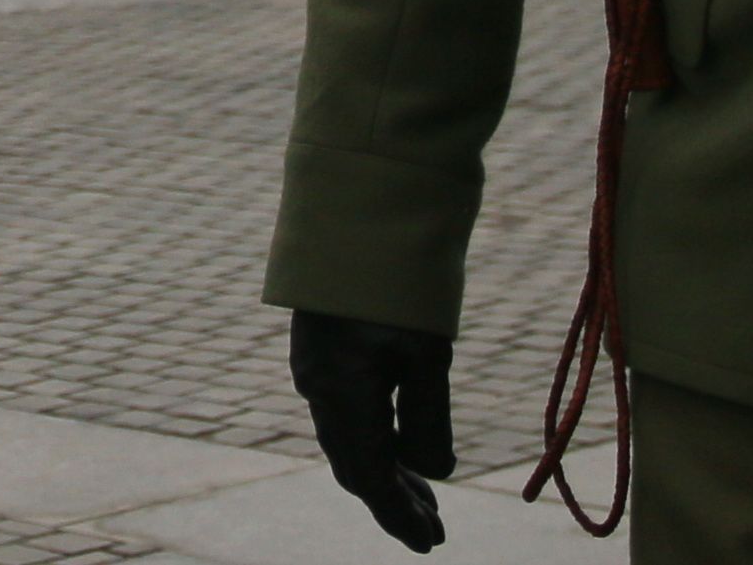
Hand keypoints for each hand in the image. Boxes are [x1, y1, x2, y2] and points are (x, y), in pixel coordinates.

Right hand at [290, 312, 454, 549]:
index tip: (431, 544)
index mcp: (341, 397)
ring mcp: (316, 371)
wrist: (355, 220)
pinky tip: (401, 445)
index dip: (399, 515)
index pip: (370, 478)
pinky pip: (345, 415)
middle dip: (394, 501)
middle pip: (355, 465)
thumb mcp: (426, 359)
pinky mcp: (322, 354)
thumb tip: (436, 473)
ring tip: (427, 497)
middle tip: (434, 532)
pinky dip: (376, 441)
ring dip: (387, 473)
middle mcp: (319, 389)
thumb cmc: (397, 290)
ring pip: (349, 441)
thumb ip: (428, 422)